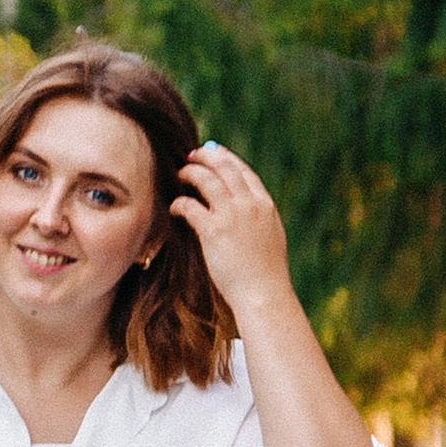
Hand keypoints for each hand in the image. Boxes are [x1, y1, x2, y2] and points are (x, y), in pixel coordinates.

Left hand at [171, 144, 294, 324]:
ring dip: (190, 173)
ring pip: (206, 179)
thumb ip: (258, 218)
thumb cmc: (266, 273)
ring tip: (180, 174)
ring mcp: (232, 216)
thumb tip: (243, 208)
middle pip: (224, 167)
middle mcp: (249, 205)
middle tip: (191, 156)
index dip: (226, 158)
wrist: (264, 293)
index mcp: (265, 205)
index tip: (213, 152)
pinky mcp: (214, 231)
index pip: (243, 171)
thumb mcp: (270, 236)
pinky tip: (174, 208)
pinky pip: (190, 206)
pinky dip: (179, 203)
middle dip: (205, 156)